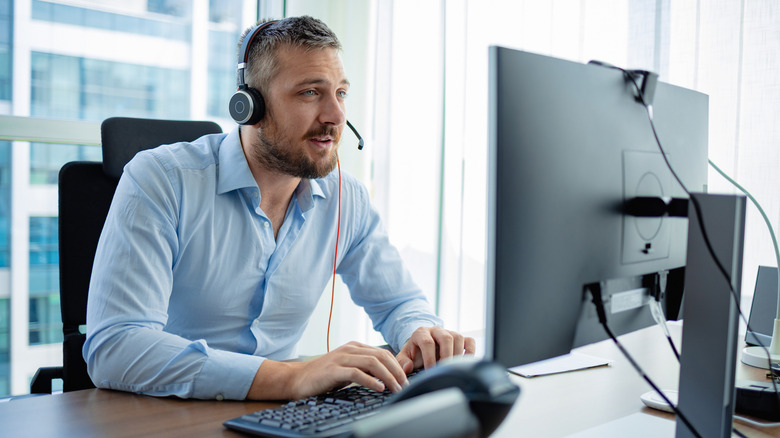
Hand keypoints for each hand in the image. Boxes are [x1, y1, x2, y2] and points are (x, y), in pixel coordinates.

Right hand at [247, 341, 407, 400]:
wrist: (297, 379)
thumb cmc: (323, 376)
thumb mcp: (347, 369)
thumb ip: (365, 369)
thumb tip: (388, 377)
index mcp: (355, 347)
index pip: (383, 352)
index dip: (397, 365)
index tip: (406, 379)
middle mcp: (350, 349)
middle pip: (381, 356)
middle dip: (397, 371)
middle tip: (405, 385)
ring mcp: (341, 358)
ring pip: (372, 363)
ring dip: (388, 376)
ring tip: (396, 388)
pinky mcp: (333, 370)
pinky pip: (356, 373)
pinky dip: (370, 380)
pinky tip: (379, 388)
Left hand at [396, 326, 475, 372]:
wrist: (422, 348)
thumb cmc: (414, 354)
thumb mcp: (404, 357)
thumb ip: (402, 362)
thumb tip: (407, 368)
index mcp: (421, 333)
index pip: (427, 342)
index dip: (429, 358)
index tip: (430, 372)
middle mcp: (436, 330)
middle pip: (446, 338)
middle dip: (446, 356)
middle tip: (444, 370)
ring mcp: (449, 333)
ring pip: (458, 338)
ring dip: (457, 354)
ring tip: (452, 368)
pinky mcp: (460, 339)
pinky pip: (469, 341)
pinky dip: (470, 351)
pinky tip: (465, 363)